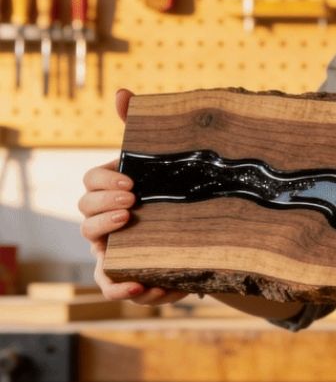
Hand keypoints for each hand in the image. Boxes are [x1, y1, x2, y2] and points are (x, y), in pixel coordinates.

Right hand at [77, 88, 186, 305]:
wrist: (204, 236)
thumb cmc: (174, 193)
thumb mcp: (163, 162)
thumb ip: (141, 128)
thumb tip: (122, 92)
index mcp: (110, 191)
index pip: (90, 181)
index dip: (103, 181)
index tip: (131, 182)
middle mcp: (104, 221)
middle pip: (85, 211)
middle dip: (103, 205)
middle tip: (132, 203)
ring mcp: (112, 249)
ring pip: (93, 245)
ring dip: (106, 237)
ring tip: (128, 226)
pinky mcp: (126, 277)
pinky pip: (111, 286)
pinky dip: (121, 289)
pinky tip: (141, 286)